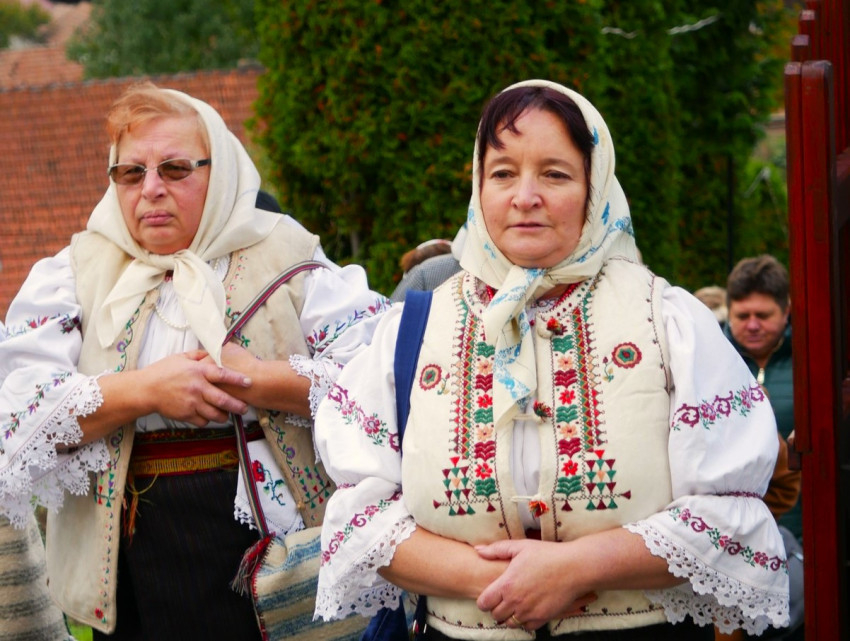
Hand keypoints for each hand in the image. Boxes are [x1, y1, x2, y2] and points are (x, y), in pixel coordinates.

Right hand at [144, 349, 251, 425]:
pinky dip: (208, 420)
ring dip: (224, 415)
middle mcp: (197, 388)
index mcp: (198, 371)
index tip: (249, 382)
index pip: (222, 375)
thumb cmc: (163, 371)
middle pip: (223, 399)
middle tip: (245, 408)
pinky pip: (203, 420)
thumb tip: (214, 351)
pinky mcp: (185, 415)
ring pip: (215, 414)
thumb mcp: (181, 357)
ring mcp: (191, 403)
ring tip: (228, 414)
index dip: (237, 379)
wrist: (145, 389)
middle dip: (237, 405)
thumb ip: (199, 355)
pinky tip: (209, 416)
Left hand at [475, 539, 596, 630]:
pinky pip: (527, 626)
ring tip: (515, 605)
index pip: (484, 603)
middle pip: (495, 615)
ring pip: (510, 623)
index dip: (484, 601)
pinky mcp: (543, 617)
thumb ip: (496, 549)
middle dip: (496, 609)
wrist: (574, 567)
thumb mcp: (520, 546)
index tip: (489, 597)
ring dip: (509, 616)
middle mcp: (515, 601)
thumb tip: (478, 550)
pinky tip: (528, 609)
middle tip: (502, 601)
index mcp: (506, 584)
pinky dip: (525, 621)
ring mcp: (529, 611)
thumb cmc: (547, 554)